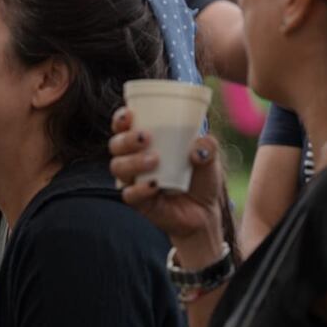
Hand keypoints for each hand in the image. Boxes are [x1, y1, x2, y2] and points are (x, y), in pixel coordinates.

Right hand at [108, 107, 223, 245]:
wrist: (205, 212)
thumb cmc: (201, 179)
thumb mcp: (210, 157)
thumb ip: (208, 146)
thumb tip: (197, 148)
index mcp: (147, 142)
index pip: (124, 126)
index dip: (120, 119)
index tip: (129, 114)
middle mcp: (134, 159)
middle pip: (116, 145)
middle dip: (126, 139)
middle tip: (145, 137)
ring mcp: (134, 181)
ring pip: (118, 167)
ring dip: (132, 161)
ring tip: (154, 160)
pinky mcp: (139, 202)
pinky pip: (129, 194)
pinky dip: (139, 188)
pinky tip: (154, 185)